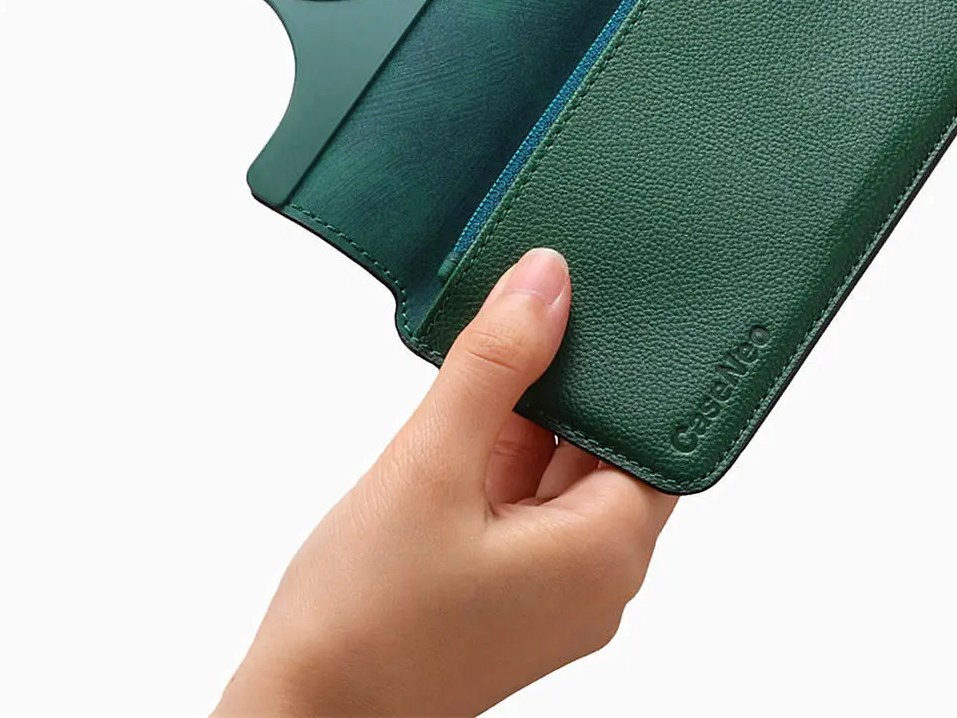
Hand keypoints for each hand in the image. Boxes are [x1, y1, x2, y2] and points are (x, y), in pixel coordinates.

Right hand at [215, 248, 675, 717]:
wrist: (300, 717)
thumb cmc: (364, 623)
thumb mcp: (431, 463)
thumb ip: (493, 364)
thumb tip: (547, 282)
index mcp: (605, 555)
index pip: (656, 435)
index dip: (635, 362)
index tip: (603, 294)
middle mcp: (591, 578)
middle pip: (605, 445)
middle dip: (570, 373)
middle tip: (533, 295)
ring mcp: (544, 587)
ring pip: (557, 467)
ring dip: (527, 407)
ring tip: (488, 338)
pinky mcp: (500, 589)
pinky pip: (519, 497)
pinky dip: (496, 446)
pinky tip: (461, 403)